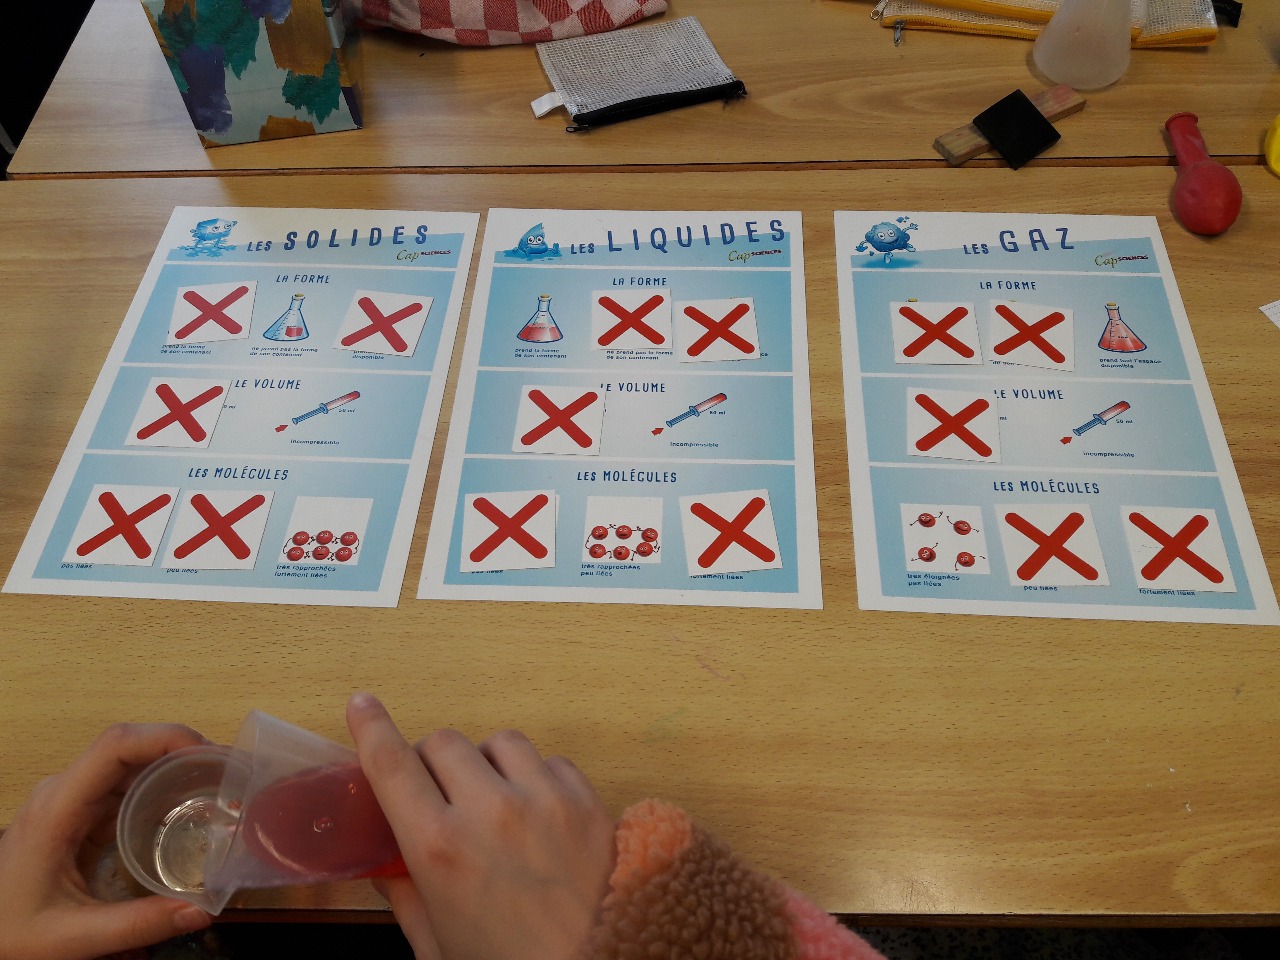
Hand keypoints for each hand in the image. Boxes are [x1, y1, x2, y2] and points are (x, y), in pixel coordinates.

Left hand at [0, 723, 212, 959]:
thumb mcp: (72, 938)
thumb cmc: (9, 934)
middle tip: (230, 772)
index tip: (211, 755)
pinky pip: (123, 784)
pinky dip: (160, 784)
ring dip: (174, 763)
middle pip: (128, 746)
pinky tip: (189, 803)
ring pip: (128, 761)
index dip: (166, 737)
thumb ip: (138, 924)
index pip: (115, 746)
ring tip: (220, 783)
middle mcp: (63, 792)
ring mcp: (68, 800)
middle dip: (181, 748)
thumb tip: (205, 910)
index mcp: (57, 808)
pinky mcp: (76, 814)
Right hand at [346, 693, 615, 959]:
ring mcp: (543, 800)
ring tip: (493, 799)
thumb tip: (384, 863)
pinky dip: (537, 777)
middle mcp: (489, 812)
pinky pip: (550, 760)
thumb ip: (405, 896)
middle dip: (432, 761)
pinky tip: (537, 812)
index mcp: (439, 849)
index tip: (362, 705)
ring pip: (499, 741)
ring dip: (487, 763)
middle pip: (444, 742)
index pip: (391, 765)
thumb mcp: (436, 946)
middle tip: (438, 792)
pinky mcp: (586, 801)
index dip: (371, 728)